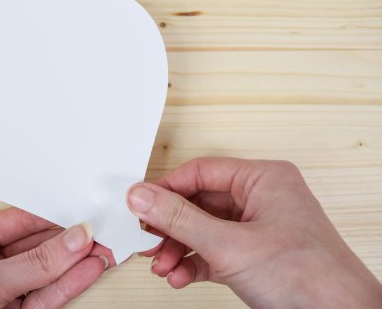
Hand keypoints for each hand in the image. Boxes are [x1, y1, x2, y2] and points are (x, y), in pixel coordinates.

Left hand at [0, 207, 113, 308]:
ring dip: (77, 262)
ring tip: (105, 248)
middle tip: (100, 230)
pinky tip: (90, 269)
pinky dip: (71, 283)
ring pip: (47, 273)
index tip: (80, 211)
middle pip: (37, 247)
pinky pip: (49, 296)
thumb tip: (70, 241)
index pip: (18, 222)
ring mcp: (4, 294)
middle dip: (69, 240)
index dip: (50, 216)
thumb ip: (31, 264)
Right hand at [127, 157, 381, 307]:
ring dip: (179, 249)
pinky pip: (214, 251)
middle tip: (148, 240)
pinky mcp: (254, 256)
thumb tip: (143, 197)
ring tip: (163, 265)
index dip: (167, 189)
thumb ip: (180, 219)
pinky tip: (180, 275)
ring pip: (203, 230)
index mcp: (262, 179)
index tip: (140, 205)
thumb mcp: (230, 245)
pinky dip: (194, 263)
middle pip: (198, 203)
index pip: (200, 172)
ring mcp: (257, 229)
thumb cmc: (310, 278)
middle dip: (171, 228)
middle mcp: (260, 199)